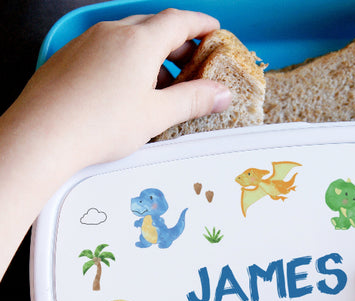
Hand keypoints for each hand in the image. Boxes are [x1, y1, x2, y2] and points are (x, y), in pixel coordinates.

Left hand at [0, 8, 230, 278]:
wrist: (43, 134)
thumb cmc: (98, 124)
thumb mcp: (157, 115)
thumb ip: (193, 101)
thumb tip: (221, 93)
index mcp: (139, 42)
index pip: (179, 20)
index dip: (200, 25)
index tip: (213, 30)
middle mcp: (112, 34)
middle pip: (154, 27)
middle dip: (178, 43)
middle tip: (193, 64)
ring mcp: (88, 42)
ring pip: (130, 39)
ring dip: (152, 56)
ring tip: (162, 87)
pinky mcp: (72, 57)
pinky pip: (108, 50)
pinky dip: (127, 62)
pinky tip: (129, 90)